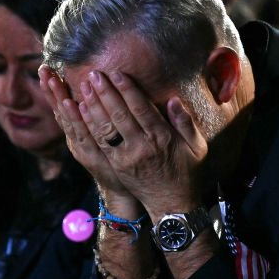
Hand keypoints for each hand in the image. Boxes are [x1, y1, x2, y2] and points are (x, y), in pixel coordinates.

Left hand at [42, 66, 209, 213]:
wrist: (171, 204)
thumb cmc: (186, 172)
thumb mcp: (197, 147)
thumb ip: (185, 123)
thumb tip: (173, 100)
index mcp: (162, 138)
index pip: (142, 109)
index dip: (128, 90)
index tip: (117, 74)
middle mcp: (141, 147)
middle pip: (120, 115)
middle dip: (105, 93)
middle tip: (94, 74)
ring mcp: (126, 157)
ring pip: (106, 128)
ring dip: (93, 106)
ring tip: (84, 86)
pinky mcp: (116, 165)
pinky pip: (100, 142)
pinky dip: (90, 125)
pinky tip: (82, 110)